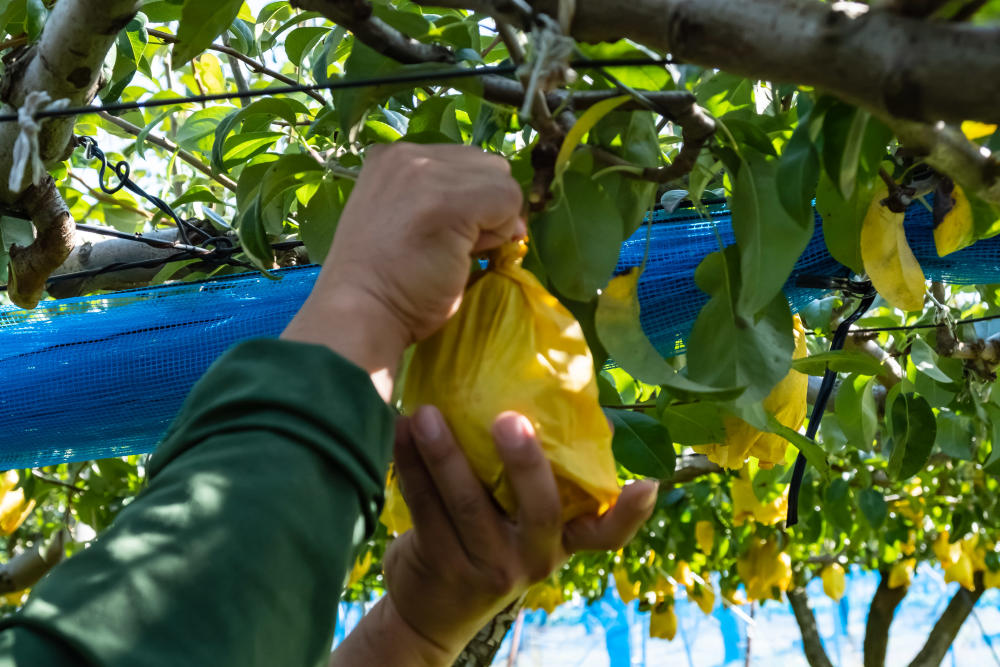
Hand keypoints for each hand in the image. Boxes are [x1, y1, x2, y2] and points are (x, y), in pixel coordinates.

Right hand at [283, 144, 524, 399]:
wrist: (361, 312)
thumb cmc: (386, 282)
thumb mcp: (404, 218)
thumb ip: (442, 199)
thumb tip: (505, 209)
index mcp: (391, 157)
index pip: (462, 162)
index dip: (471, 200)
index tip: (448, 234)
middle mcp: (407, 154)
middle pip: (487, 165)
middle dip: (486, 205)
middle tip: (455, 245)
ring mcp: (427, 172)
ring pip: (501, 181)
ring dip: (495, 219)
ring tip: (458, 249)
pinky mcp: (450, 199)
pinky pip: (507, 201)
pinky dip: (502, 232)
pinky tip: (465, 254)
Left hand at [381, 406, 657, 661]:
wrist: (432, 611)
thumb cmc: (487, 542)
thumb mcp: (521, 524)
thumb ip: (537, 479)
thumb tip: (563, 402)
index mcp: (561, 541)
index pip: (606, 535)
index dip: (630, 513)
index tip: (647, 483)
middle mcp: (533, 557)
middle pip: (538, 510)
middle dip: (525, 463)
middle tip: (508, 418)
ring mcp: (488, 565)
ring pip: (467, 504)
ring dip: (444, 454)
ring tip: (425, 413)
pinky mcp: (443, 565)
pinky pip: (425, 508)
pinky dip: (410, 466)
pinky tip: (398, 431)